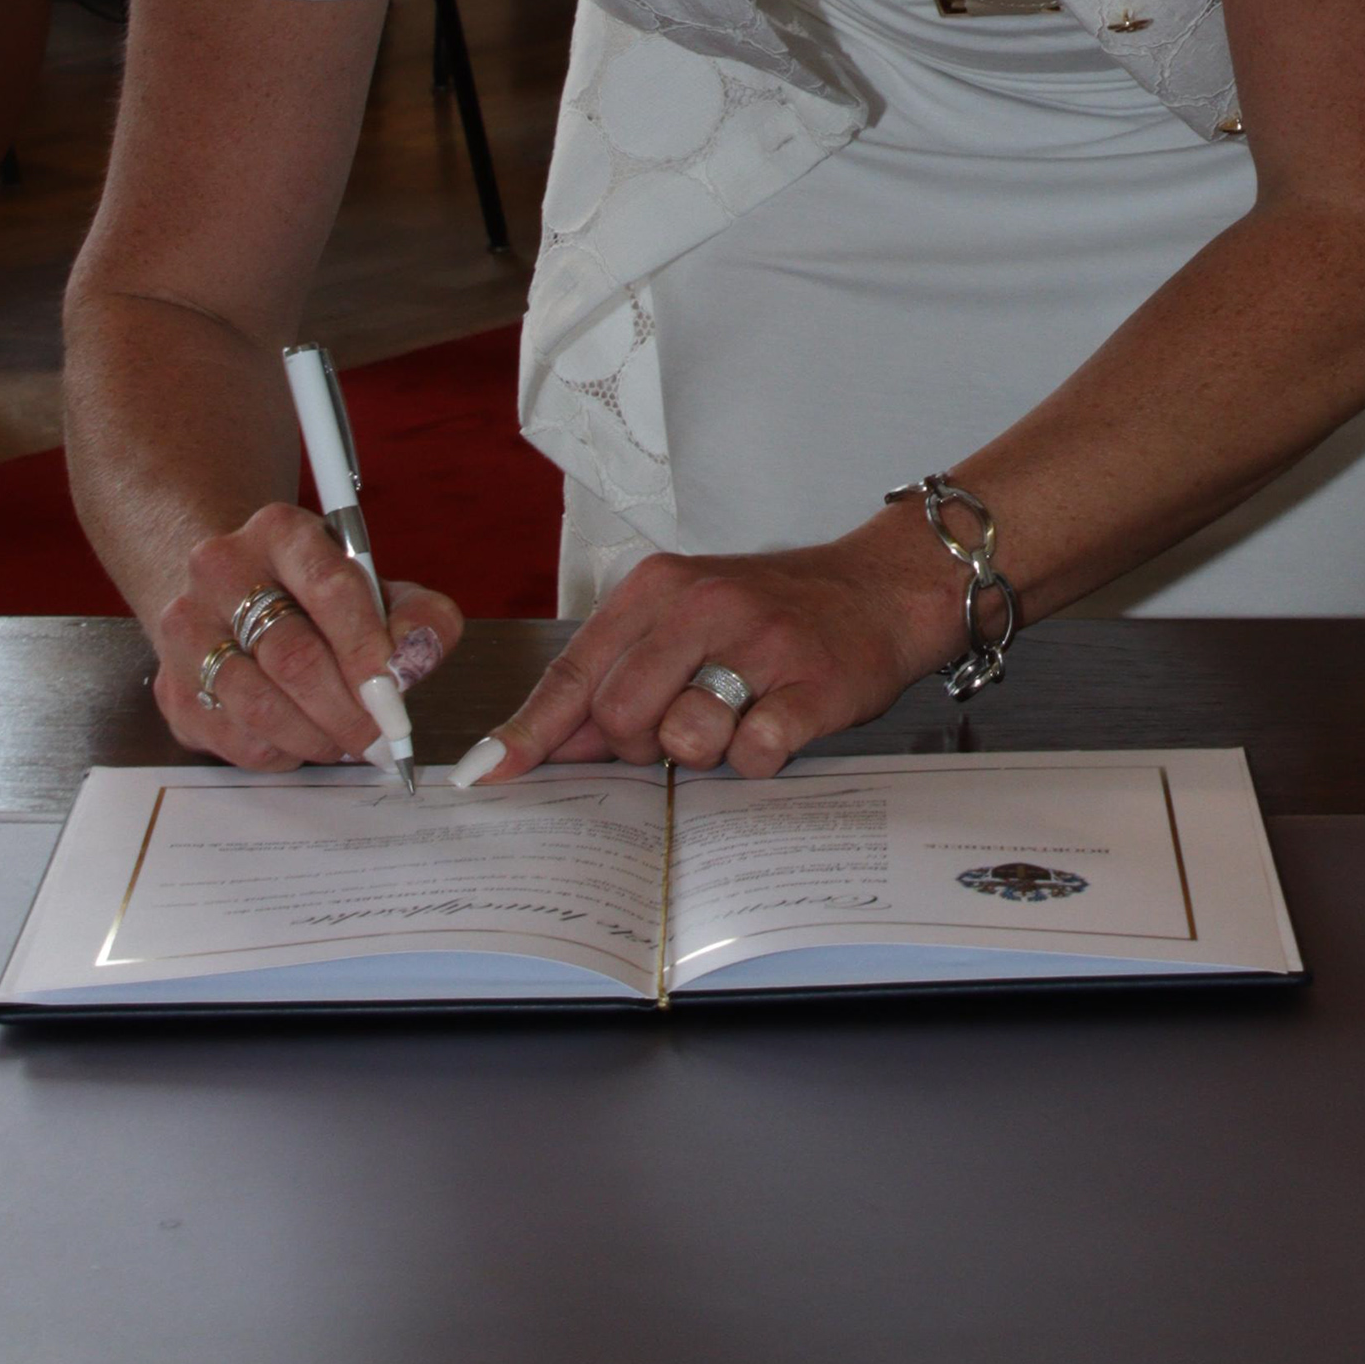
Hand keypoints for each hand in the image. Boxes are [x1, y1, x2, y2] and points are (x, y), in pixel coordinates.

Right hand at [147, 500, 459, 765]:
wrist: (233, 599)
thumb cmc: (316, 599)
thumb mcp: (377, 590)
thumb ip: (418, 618)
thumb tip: (411, 660)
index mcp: (280, 532)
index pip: (330, 587)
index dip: (367, 649)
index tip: (392, 692)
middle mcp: (221, 570)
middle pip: (292, 656)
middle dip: (347, 709)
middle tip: (379, 736)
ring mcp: (187, 629)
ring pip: (259, 705)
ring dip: (316, 738)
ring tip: (345, 741)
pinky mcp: (171, 686)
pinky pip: (235, 739)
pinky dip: (282, 753)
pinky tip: (301, 740)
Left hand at [459, 520, 963, 784]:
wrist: (879, 589)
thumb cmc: (774, 614)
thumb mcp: (684, 621)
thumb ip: (617, 675)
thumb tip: (549, 743)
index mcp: (658, 589)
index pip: (574, 672)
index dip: (528, 732)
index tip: (485, 774)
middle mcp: (702, 607)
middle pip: (618, 714)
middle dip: (638, 744)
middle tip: (681, 724)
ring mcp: (760, 643)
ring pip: (683, 736)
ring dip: (702, 750)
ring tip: (734, 718)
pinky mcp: (812, 684)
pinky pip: (755, 752)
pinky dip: (757, 758)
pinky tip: (774, 726)